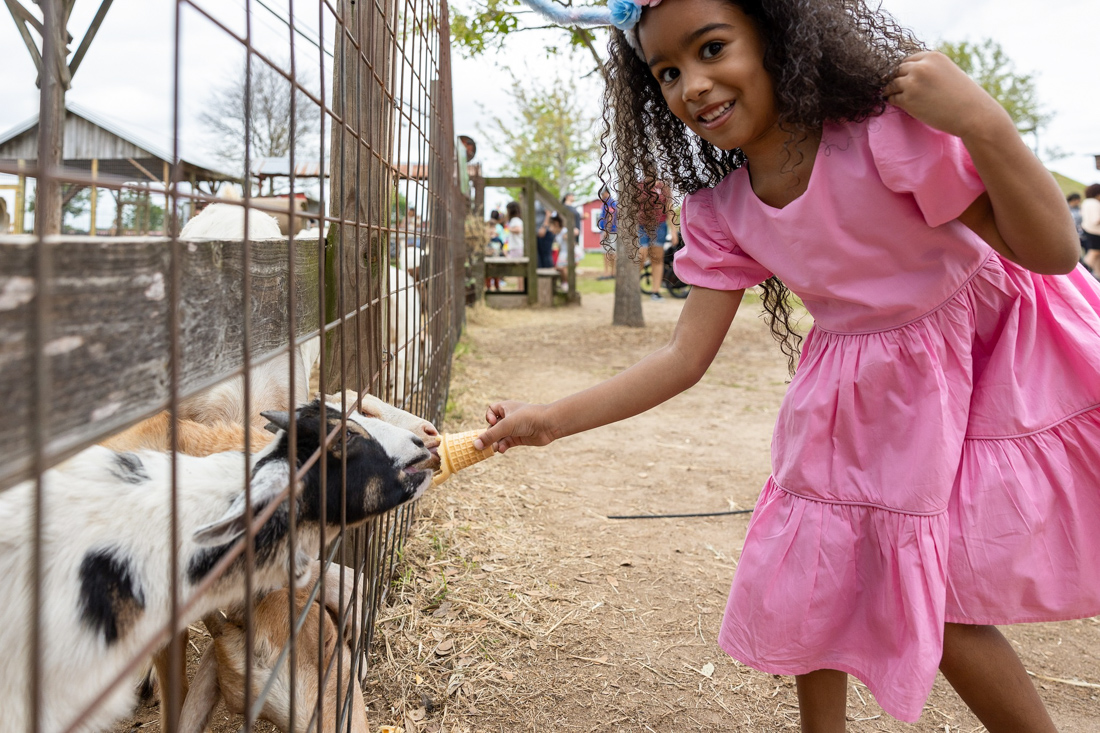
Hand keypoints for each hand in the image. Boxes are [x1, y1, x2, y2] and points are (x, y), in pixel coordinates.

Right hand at [475, 401, 557, 452]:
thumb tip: (475, 445)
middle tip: (486, 444)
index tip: (492, 422)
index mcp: (506, 407)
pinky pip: (506, 443)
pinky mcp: (519, 438)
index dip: (489, 417)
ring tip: (494, 449)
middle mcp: (509, 417)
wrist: (549, 424)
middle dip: (490, 435)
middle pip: (493, 427)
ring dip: (495, 443)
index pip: (490, 411)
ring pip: (499, 436)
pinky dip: (502, 447)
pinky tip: (502, 450)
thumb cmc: (527, 418)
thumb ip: (490, 436)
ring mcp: (514, 428)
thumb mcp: (506, 426)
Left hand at [882, 51, 1010, 139]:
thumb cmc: (963, 96)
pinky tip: (896, 103)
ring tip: (891, 95)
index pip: (909, 59)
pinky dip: (892, 101)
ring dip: (890, 90)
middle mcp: (921, 67)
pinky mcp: (907, 100)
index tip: (902, 77)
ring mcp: (912, 83)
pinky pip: (892, 98)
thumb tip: (910, 74)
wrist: (972, 114)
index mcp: (933, 57)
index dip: (904, 69)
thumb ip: (931, 69)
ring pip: (891, 84)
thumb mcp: (948, 72)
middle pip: (897, 70)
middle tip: (893, 87)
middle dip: (896, 78)